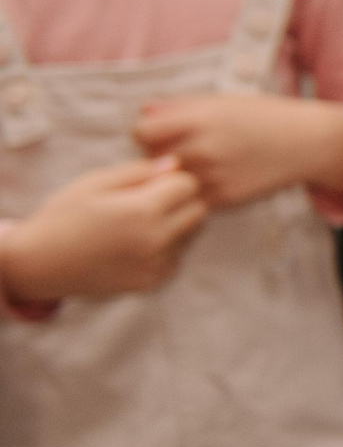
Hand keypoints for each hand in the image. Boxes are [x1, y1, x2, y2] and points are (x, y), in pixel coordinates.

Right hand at [0, 157, 205, 303]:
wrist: (39, 264)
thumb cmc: (63, 216)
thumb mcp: (94, 183)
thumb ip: (139, 172)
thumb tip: (175, 163)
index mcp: (142, 211)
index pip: (189, 185)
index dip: (172, 179)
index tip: (151, 182)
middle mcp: (155, 240)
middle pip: (198, 210)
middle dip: (181, 201)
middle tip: (148, 201)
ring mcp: (156, 265)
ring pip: (191, 235)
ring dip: (176, 225)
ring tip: (138, 224)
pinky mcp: (152, 282)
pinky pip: (177, 257)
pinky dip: (165, 248)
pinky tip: (135, 244)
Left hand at [133, 96, 342, 209]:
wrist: (305, 143)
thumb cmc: (263, 117)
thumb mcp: (222, 102)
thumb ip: (179, 106)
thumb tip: (144, 111)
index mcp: (198, 119)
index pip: (141, 132)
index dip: (148, 132)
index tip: (160, 132)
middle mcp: (202, 148)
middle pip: (151, 158)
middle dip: (158, 155)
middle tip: (178, 150)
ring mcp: (213, 176)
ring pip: (168, 182)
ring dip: (174, 176)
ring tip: (194, 165)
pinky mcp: (225, 198)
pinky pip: (191, 199)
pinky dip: (193, 192)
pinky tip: (209, 180)